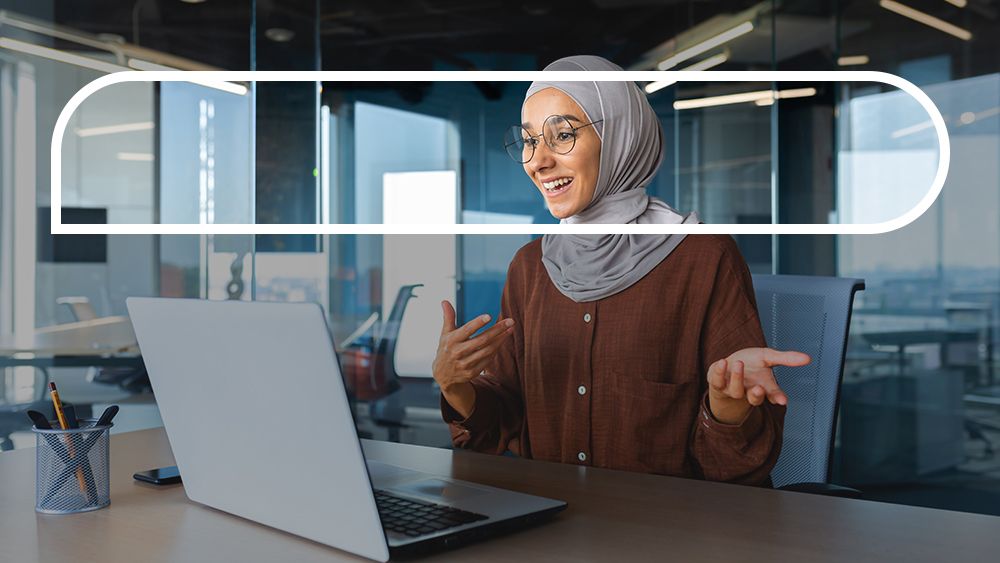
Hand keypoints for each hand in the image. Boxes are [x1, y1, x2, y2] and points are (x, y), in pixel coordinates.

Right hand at [432, 301, 514, 416]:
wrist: (443, 375)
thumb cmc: (446, 348)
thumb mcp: (445, 334)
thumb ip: (448, 317)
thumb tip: (445, 301)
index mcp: (451, 340)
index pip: (466, 330)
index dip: (477, 323)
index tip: (489, 316)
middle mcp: (458, 352)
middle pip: (482, 340)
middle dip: (498, 330)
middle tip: (510, 321)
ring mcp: (465, 364)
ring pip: (488, 350)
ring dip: (501, 339)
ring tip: (510, 329)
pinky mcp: (472, 372)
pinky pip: (488, 360)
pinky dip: (496, 350)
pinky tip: (502, 340)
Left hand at [706, 347, 810, 424]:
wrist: (727, 365)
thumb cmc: (750, 363)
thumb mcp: (768, 357)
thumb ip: (786, 359)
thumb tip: (807, 358)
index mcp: (763, 387)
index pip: (773, 395)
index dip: (778, 398)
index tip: (783, 401)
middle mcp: (748, 391)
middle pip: (753, 399)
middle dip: (757, 395)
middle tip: (759, 388)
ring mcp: (732, 389)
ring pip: (735, 390)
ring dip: (737, 378)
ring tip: (739, 363)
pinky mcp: (717, 384)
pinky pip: (716, 381)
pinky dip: (718, 372)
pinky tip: (722, 362)